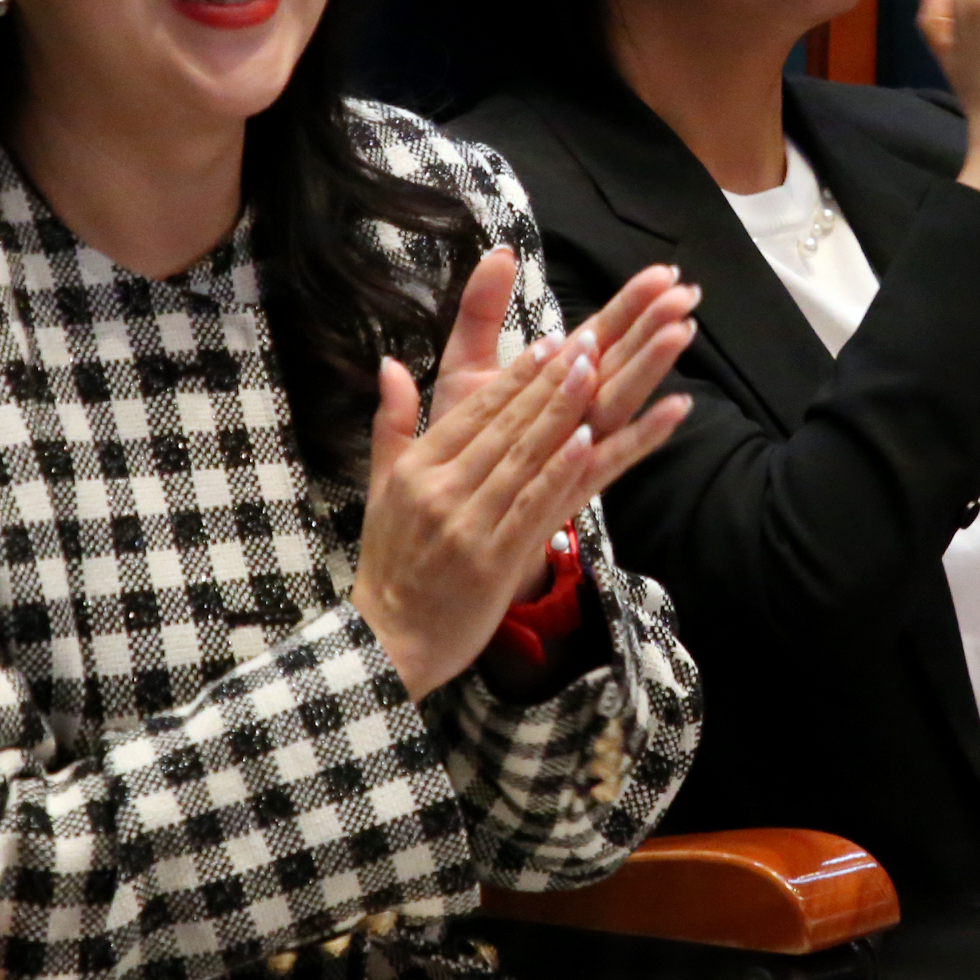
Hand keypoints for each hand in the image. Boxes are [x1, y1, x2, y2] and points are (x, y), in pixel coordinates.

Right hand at [351, 249, 692, 696]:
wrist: (389, 641)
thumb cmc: (391, 563)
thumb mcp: (382, 487)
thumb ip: (393, 423)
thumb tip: (390, 363)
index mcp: (419, 468)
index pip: (475, 410)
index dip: (516, 374)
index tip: (552, 340)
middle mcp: (442, 489)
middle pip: (506, 424)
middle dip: (550, 378)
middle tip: (590, 338)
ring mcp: (469, 523)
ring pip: (524, 456)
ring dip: (563, 410)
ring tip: (597, 371)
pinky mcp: (494, 559)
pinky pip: (534, 505)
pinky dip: (561, 470)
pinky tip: (590, 439)